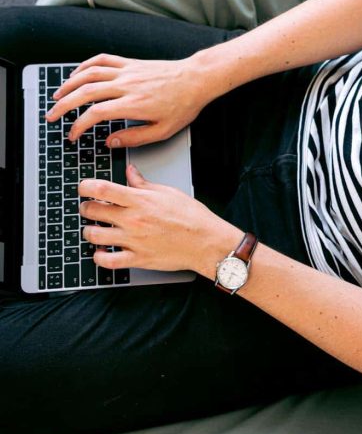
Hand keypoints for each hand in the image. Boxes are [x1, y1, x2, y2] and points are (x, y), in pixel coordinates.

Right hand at [45, 53, 210, 147]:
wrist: (196, 79)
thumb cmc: (183, 105)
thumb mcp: (163, 131)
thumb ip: (134, 137)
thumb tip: (111, 142)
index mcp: (132, 104)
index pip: (94, 114)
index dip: (78, 126)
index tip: (73, 135)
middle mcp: (126, 85)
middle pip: (84, 92)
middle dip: (63, 105)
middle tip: (52, 116)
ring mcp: (127, 71)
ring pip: (89, 73)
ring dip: (68, 84)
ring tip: (57, 95)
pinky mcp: (130, 63)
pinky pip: (102, 60)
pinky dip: (85, 66)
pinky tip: (77, 74)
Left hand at [79, 165, 240, 276]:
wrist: (205, 241)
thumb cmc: (191, 216)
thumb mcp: (168, 192)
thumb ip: (144, 183)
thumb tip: (130, 172)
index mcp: (140, 200)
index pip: (101, 189)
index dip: (85, 186)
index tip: (83, 187)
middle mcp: (133, 220)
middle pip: (93, 211)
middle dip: (86, 208)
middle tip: (89, 207)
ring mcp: (133, 241)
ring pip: (94, 235)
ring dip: (89, 231)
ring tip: (94, 228)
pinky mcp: (137, 259)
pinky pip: (107, 261)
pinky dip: (98, 256)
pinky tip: (100, 251)